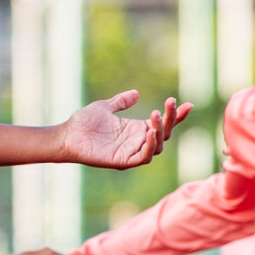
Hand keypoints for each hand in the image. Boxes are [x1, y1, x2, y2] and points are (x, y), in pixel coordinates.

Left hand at [58, 93, 190, 169]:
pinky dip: (150, 146)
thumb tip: (136, 93)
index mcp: (136, 129)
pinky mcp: (124, 161)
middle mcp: (137, 141)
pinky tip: (150, 132)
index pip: (162, 123)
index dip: (176, 115)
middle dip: (171, 119)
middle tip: (170, 104)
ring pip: (157, 145)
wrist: (66, 135)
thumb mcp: (104, 107)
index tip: (188, 104)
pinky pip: (144, 157)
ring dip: (160, 131)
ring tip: (156, 115)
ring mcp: (132, 152)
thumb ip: (121, 101)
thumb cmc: (83, 123)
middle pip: (164, 133)